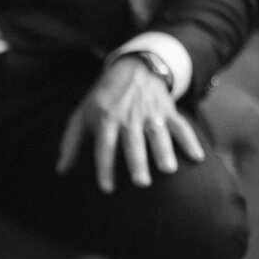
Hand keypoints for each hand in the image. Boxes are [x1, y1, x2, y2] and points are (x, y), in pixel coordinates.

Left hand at [57, 56, 204, 192]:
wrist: (131, 69)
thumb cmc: (102, 100)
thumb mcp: (81, 116)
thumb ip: (70, 144)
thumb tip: (60, 171)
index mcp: (105, 121)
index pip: (104, 147)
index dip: (105, 168)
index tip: (107, 189)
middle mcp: (128, 118)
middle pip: (132, 142)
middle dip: (137, 162)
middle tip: (141, 183)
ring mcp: (150, 114)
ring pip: (158, 134)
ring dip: (164, 151)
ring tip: (168, 170)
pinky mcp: (167, 111)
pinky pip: (181, 126)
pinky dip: (190, 140)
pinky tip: (197, 157)